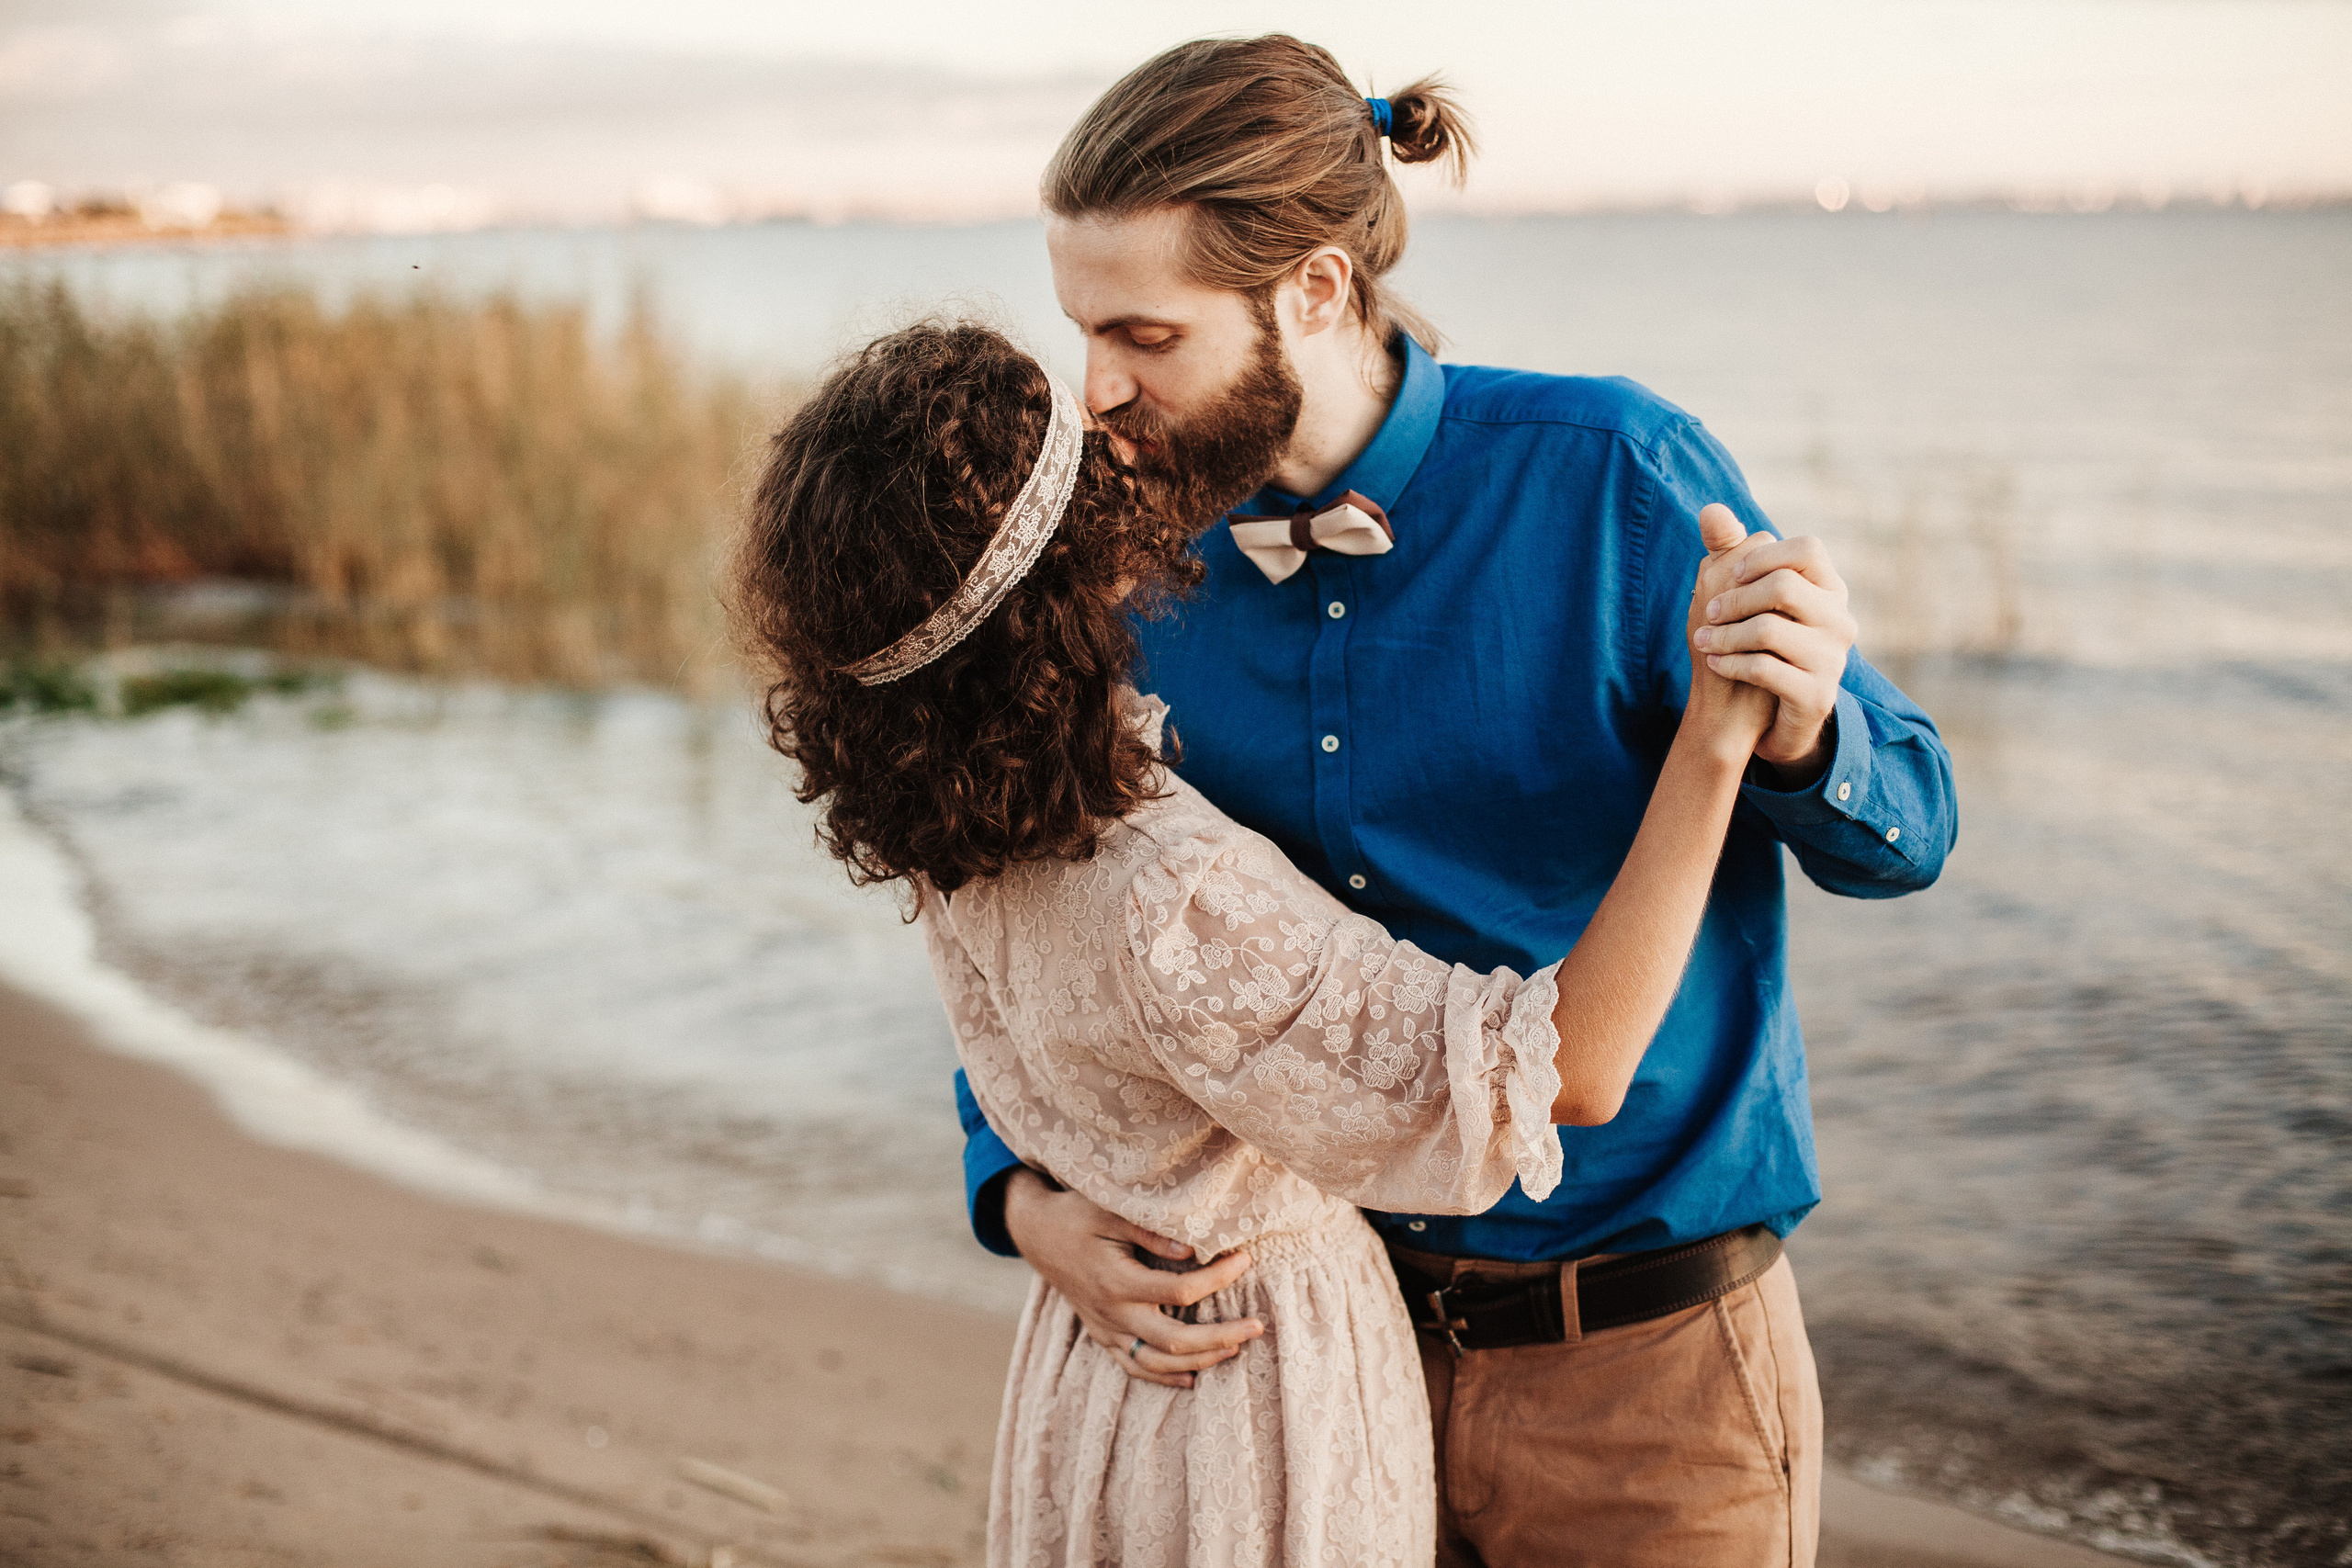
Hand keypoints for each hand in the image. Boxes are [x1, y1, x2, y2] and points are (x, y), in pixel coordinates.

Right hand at [1001, 1169, 1261, 1388]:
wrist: (1037, 1234)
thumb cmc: (1077, 1214)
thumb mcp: (1110, 1211)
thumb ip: (1150, 1231)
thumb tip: (1192, 1250)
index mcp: (1116, 1281)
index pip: (1178, 1290)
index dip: (1217, 1278)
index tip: (1245, 1260)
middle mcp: (1112, 1314)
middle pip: (1174, 1341)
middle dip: (1220, 1337)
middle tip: (1257, 1326)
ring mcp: (1106, 1330)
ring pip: (1156, 1363)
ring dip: (1199, 1361)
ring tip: (1236, 1349)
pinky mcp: (1102, 1335)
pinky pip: (1134, 1367)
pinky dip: (1164, 1377)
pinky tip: (1192, 1378)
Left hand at [1689, 506, 1857, 782]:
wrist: (1770, 713)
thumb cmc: (1756, 643)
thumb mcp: (1745, 594)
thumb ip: (1729, 549)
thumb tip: (1710, 509)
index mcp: (1829, 589)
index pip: (1808, 549)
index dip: (1763, 556)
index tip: (1732, 573)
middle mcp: (1840, 620)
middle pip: (1784, 586)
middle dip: (1735, 598)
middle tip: (1709, 612)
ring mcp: (1833, 659)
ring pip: (1768, 629)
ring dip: (1724, 635)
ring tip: (1703, 641)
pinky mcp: (1817, 696)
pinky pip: (1764, 669)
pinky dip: (1730, 664)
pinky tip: (1715, 663)